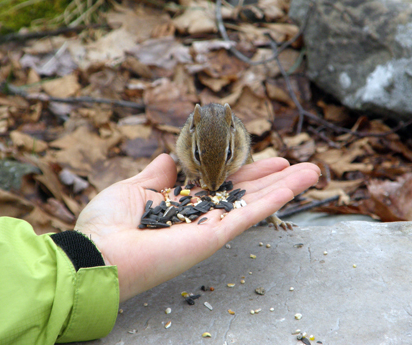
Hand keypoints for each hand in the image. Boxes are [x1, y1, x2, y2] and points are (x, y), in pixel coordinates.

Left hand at [75, 154, 319, 301]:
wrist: (98, 253)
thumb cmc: (107, 224)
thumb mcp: (131, 188)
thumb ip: (154, 174)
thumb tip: (168, 158)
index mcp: (182, 202)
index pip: (222, 183)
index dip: (246, 170)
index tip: (268, 159)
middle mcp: (201, 214)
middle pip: (246, 193)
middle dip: (274, 179)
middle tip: (302, 165)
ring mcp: (211, 226)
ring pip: (255, 203)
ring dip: (285, 188)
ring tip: (312, 172)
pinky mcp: (214, 236)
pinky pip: (248, 216)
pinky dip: (272, 201)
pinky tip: (292, 186)